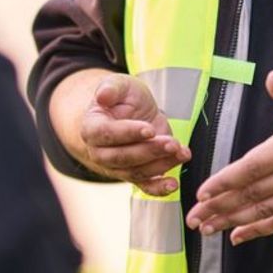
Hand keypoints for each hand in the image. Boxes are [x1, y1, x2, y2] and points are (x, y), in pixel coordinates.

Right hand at [78, 74, 192, 197]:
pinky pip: (144, 186)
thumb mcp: (120, 84)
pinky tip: (173, 184)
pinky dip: (159, 188)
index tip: (149, 129)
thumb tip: (102, 95)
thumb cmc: (123, 98)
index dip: (127, 133)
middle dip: (149, 151)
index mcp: (91, 127)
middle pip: (122, 157)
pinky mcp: (134, 174)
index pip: (106, 134)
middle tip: (172, 143)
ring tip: (181, 152)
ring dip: (160, 165)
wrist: (131, 112)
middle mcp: (99, 152)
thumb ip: (111, 87)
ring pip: (136, 171)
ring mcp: (115, 167)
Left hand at [188, 71, 272, 244]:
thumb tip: (271, 78)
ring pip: (262, 211)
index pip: (251, 168)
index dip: (225, 181)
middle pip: (251, 195)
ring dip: (232, 221)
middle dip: (219, 207)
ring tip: (206, 228)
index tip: (202, 192)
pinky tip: (238, 236)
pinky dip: (259, 229)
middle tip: (192, 217)